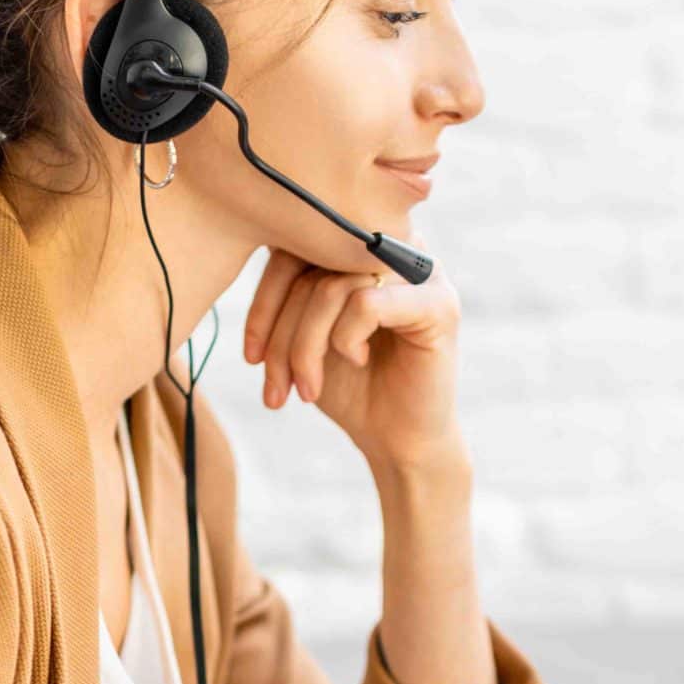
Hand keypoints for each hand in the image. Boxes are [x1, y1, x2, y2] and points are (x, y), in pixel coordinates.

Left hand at [242, 246, 464, 474]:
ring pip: (332, 288)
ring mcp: (422, 272)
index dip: (264, 301)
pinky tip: (357, 361)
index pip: (296, 246)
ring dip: (306, 347)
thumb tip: (245, 244)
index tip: (252, 356)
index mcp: (362, 248)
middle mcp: (394, 249)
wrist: (399, 440)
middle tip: (275, 387)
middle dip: (281, 334)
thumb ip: (287, 288)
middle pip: (311, 267)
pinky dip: (346, 341)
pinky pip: (366, 304)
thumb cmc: (352, 387)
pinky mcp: (438, 304)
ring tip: (307, 388)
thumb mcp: (304, 335)